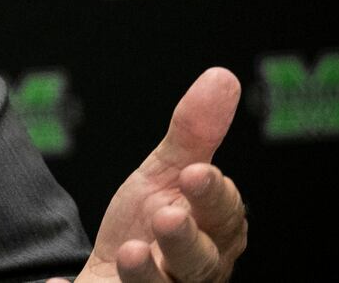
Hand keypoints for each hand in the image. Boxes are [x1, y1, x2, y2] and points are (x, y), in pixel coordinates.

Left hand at [50, 67, 247, 282]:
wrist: (112, 274)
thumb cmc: (150, 223)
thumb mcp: (166, 174)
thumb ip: (193, 134)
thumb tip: (223, 76)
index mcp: (214, 234)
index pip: (225, 216)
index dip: (213, 196)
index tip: (195, 173)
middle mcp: (193, 272)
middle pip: (200, 263)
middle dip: (185, 241)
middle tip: (165, 216)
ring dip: (146, 274)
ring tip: (128, 251)